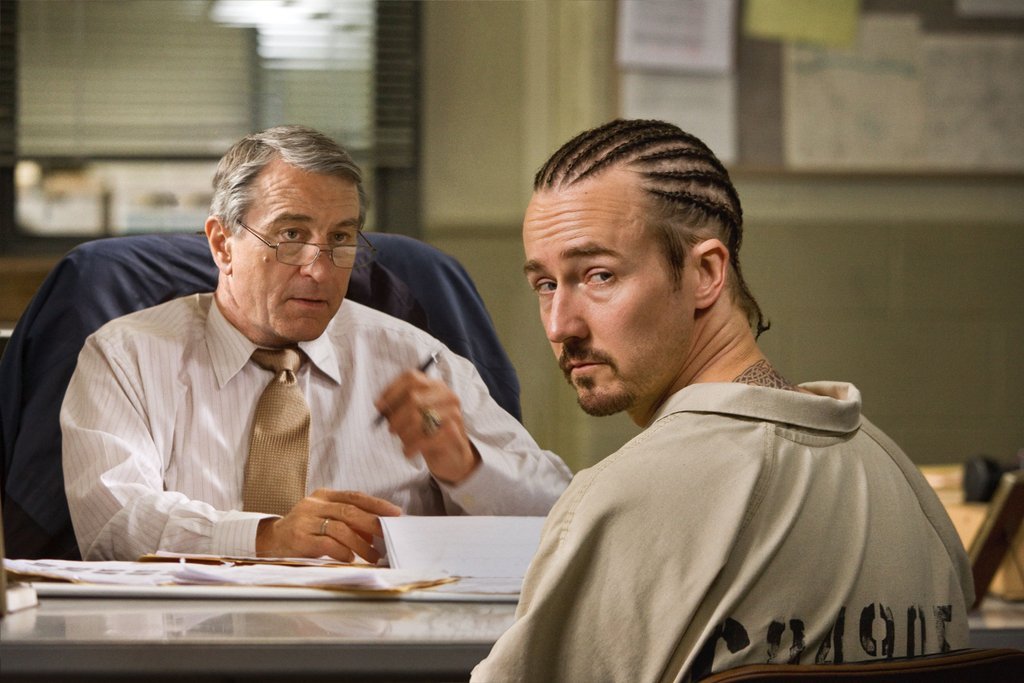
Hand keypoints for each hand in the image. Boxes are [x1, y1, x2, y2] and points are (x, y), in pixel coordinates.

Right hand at [255, 489, 400, 562]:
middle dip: (372, 524)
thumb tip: (376, 530)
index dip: (377, 504)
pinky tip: (350, 558)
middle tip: (387, 536)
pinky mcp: (298, 538)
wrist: (270, 540)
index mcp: (323, 496)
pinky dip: (342, 551)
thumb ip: (346, 520)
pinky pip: (326, 544)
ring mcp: (305, 521)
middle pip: (349, 511)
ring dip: (360, 544)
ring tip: (373, 555)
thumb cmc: (305, 529)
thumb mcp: (324, 518)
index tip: (395, 513)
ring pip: (340, 528)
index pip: (354, 496)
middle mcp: (314, 505)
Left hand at [375, 368, 480, 483]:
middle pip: (413, 398)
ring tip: (403, 443)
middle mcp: (446, 394)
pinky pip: (425, 438)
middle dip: (397, 416)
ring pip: (418, 418)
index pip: (411, 378)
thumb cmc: (429, 433)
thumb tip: (380, 405)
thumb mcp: (412, 417)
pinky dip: (412, 446)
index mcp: (435, 385)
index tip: (379, 406)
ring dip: (404, 433)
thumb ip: (397, 408)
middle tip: (390, 429)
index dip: (392, 390)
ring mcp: (452, 412)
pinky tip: (408, 452)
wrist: (452, 455)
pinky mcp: (454, 431)